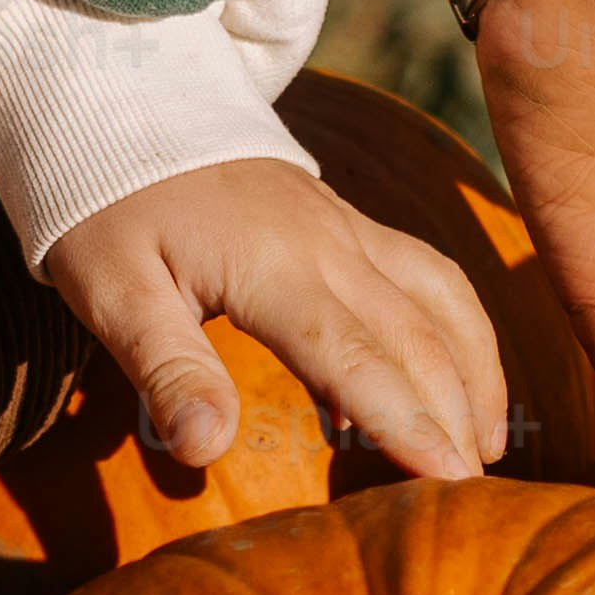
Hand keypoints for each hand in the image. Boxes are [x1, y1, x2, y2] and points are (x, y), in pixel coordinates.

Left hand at [47, 159, 506, 480]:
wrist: (121, 99)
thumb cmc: (105, 204)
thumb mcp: (111, 291)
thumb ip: (165, 369)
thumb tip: (205, 450)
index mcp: (276, 268)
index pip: (359, 359)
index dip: (410, 424)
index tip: (451, 484)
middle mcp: (331, 245)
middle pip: (418, 337)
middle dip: (456, 416)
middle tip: (477, 495)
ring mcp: (346, 228)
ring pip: (441, 298)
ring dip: (476, 371)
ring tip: (489, 443)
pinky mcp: (347, 221)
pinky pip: (427, 273)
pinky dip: (458, 327)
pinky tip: (453, 377)